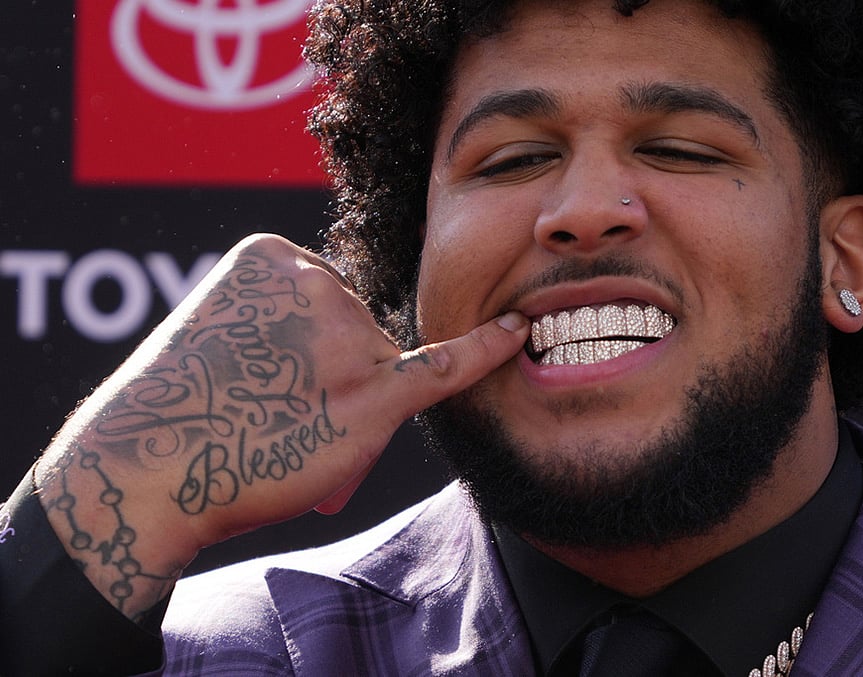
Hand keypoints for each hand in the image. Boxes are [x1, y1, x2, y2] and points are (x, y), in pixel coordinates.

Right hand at [34, 234, 528, 620]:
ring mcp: (347, 337)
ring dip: (347, 400)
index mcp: (271, 253)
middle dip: (328, 373)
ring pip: (380, 363)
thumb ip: (286, 317)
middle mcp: (318, 283)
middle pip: (356, 328)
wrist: (147, 470)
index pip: (323, 296)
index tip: (261, 374)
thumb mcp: (219, 327)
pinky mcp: (369, 395)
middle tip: (263, 410)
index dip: (301, 347)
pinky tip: (515, 332)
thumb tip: (357, 346)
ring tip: (279, 428)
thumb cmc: (178, 409)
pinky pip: (443, 365)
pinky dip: (484, 349)